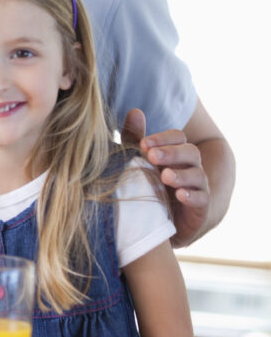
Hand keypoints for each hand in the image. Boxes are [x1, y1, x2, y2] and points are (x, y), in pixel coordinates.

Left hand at [122, 109, 209, 246]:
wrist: (157, 224)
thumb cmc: (148, 187)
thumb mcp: (139, 163)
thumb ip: (135, 139)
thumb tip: (135, 111)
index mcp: (175, 154)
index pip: (178, 138)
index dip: (163, 138)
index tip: (143, 144)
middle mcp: (189, 168)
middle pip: (190, 152)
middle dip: (171, 153)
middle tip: (151, 156)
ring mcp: (197, 187)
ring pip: (197, 175)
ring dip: (181, 174)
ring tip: (164, 176)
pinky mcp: (200, 208)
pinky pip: (202, 199)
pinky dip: (192, 196)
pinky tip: (179, 195)